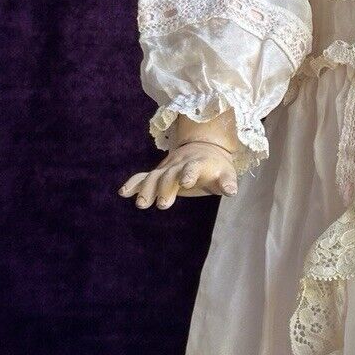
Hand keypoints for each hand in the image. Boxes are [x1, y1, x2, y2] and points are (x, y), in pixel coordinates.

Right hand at [118, 139, 238, 209]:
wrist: (204, 150)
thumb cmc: (217, 167)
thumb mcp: (226, 174)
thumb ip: (227, 182)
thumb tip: (231, 191)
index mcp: (197, 163)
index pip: (192, 168)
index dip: (189, 174)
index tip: (186, 183)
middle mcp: (179, 164)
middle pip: (170, 176)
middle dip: (166, 189)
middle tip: (163, 205)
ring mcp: (167, 168)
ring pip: (154, 177)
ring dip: (147, 189)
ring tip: (141, 204)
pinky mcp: (158, 172)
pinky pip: (143, 176)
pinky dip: (133, 183)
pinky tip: (123, 193)